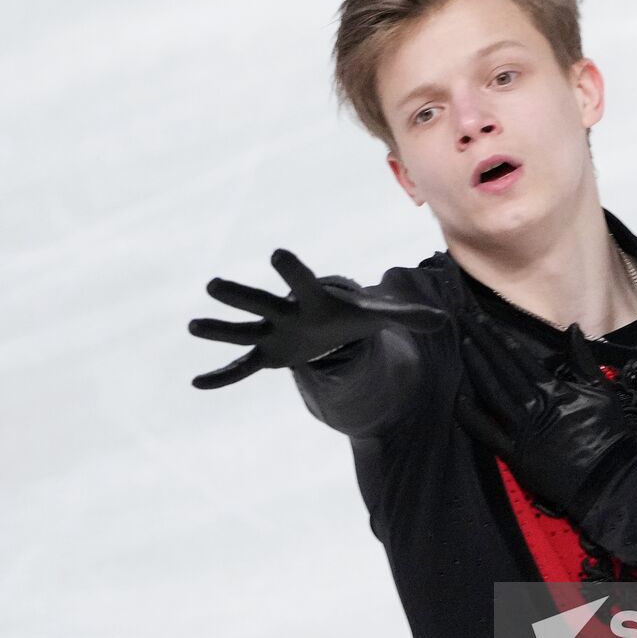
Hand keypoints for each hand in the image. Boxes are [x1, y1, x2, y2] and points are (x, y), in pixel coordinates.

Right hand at [188, 249, 449, 388]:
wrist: (328, 326)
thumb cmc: (350, 317)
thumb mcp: (379, 317)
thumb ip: (408, 316)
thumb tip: (444, 320)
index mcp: (313, 299)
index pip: (303, 281)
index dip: (292, 270)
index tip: (277, 255)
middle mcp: (285, 312)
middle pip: (262, 302)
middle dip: (241, 296)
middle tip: (213, 284)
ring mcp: (271, 333)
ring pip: (242, 331)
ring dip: (219, 330)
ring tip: (192, 325)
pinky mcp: (266, 354)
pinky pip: (240, 367)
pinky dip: (222, 376)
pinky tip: (197, 382)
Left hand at [454, 310, 636, 515]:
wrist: (608, 477)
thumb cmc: (609, 432)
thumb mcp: (602, 389)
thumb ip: (582, 358)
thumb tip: (572, 328)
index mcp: (552, 388)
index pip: (518, 356)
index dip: (498, 336)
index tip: (482, 320)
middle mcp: (532, 404)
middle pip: (501, 368)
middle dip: (481, 343)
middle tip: (464, 321)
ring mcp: (521, 429)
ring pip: (492, 392)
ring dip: (476, 368)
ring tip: (463, 346)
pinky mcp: (515, 453)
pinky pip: (488, 432)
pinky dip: (471, 416)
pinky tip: (458, 399)